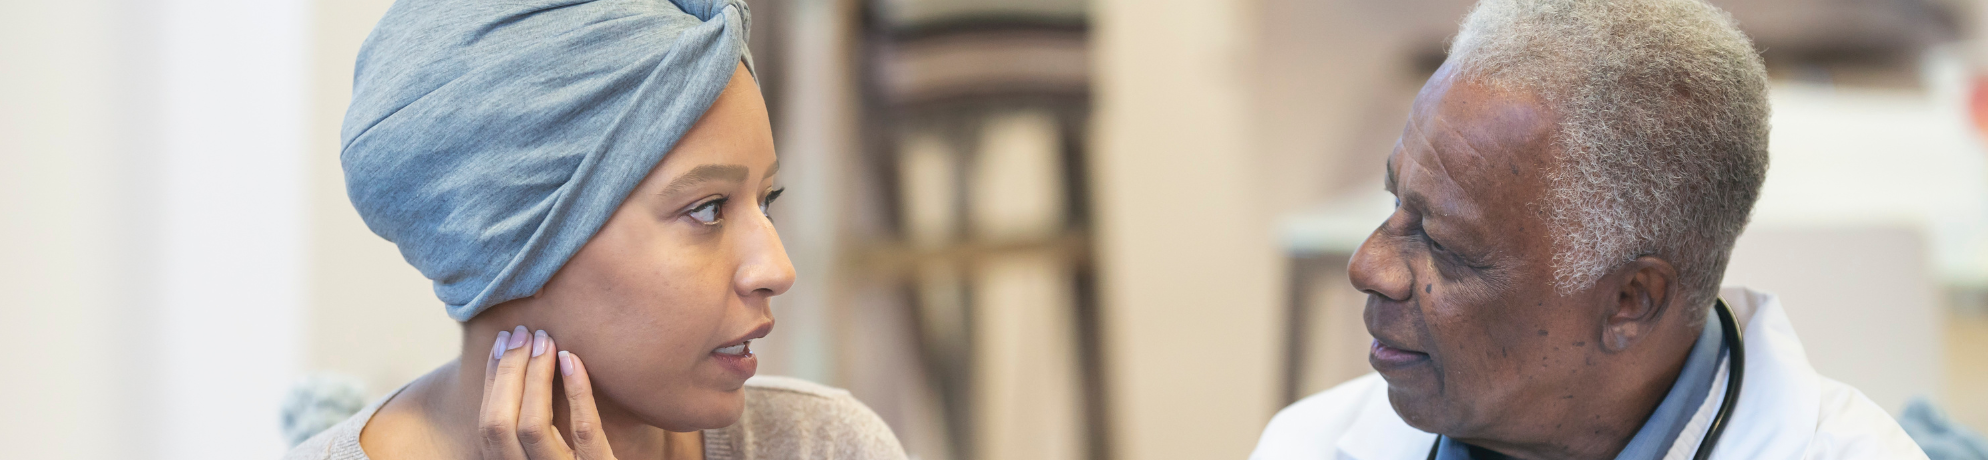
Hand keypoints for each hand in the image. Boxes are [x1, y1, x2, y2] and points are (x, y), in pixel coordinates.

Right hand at [480, 326, 616, 459]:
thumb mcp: (549, 454)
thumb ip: (532, 427)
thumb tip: (514, 368)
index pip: (488, 424)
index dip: (492, 380)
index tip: (503, 340)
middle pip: (501, 424)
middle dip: (508, 373)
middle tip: (524, 332)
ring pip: (534, 427)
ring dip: (535, 378)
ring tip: (547, 342)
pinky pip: (585, 431)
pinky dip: (576, 392)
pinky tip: (573, 360)